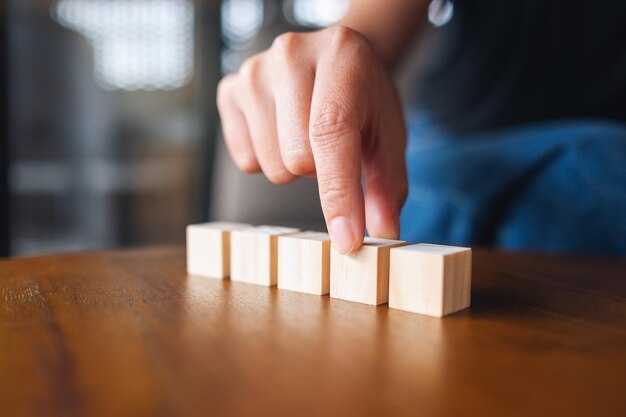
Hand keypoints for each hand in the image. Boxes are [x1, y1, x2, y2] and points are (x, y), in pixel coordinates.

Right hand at [217, 26, 406, 253]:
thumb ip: (387, 185)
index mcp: (342, 56)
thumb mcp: (387, 135)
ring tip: (305, 135)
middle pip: (296, 158)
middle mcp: (291, 54)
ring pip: (269, 164)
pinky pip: (245, 160)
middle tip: (332, 146)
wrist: (333, 59)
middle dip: (319, 171)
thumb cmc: (363, 98)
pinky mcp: (229, 89)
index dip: (338, 192)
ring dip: (292, 166)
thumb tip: (383, 233)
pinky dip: (266, 159)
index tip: (347, 240)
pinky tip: (280, 130)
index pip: (331, 131)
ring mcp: (254, 71)